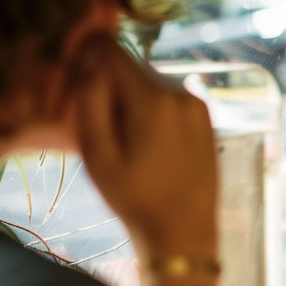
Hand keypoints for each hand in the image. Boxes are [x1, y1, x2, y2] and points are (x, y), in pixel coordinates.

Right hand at [73, 36, 217, 285]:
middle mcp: (181, 92)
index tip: (78, 91)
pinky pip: (169, 103)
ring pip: (149, 86)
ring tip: (128, 146)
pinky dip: (152, 114)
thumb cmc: (134, 199)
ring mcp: (197, 105)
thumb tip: (90, 61)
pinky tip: (149, 149)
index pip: (112, 51)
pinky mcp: (206, 119)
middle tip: (102, 132)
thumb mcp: (98, 155)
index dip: (88, 63)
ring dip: (132, 104)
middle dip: (111, 90)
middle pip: (131, 70)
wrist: (184, 234)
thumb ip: (90, 102)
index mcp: (154, 98)